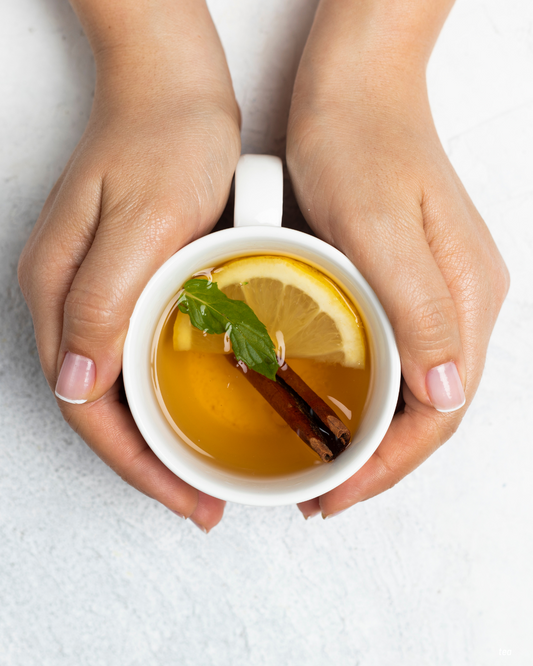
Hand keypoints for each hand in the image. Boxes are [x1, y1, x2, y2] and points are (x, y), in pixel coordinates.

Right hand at [18, 3, 240, 531]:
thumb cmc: (164, 140)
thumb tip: (75, 384)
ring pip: (121, 389)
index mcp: (60, 292)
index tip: (185, 495)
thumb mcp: (142, 220)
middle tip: (202, 497)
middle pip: (101, 408)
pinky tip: (200, 407)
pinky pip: (139, 357)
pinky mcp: (128, 282)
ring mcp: (96, 291)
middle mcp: (69, 300)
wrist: (175, 88)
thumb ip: (103, 300)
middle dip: (148, 463)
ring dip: (159, 436)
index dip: (134, 462)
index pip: (87, 407)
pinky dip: (167, 395)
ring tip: (204, 469)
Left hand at [287, 0, 508, 518]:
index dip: (387, 466)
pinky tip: (334, 408)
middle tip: (322, 494)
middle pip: (429, 413)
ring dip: (372, 439)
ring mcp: (440, 295)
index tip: (335, 494)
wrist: (356, 90)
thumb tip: (447, 396)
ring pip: (413, 392)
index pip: (437, 414)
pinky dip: (367, 398)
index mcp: (465, 299)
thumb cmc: (361, 143)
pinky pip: (397, 360)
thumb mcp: (378, 226)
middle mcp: (463, 305)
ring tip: (325, 467)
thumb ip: (419, 309)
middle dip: (378, 465)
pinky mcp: (410, 284)